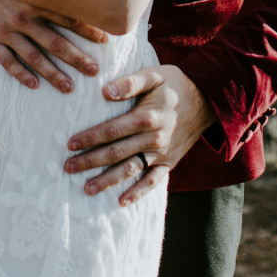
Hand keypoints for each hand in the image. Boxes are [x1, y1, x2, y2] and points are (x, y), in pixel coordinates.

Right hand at [0, 0, 108, 93]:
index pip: (68, 17)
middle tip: (94, 71)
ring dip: (52, 73)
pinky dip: (20, 75)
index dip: (88, 30)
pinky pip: (6, 61)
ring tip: (69, 87)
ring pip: (33, 57)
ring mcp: (5, 29)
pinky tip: (34, 85)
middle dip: (76, 58)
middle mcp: (22, 16)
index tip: (105, 41)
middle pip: (55, 43)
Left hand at [64, 63, 215, 206]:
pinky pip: (153, 181)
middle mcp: (153, 138)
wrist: (208, 99)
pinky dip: (138, 193)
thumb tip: (105, 91)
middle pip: (116, 153)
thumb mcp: (154, 74)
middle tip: (68, 168)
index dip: (90, 138)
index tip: (70, 144)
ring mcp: (162, 153)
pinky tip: (122, 201)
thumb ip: (130, 82)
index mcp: (146, 117)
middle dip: (90, 161)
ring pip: (130, 170)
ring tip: (87, 188)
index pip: (111, 130)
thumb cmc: (175, 83)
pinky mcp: (170, 162)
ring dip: (108, 180)